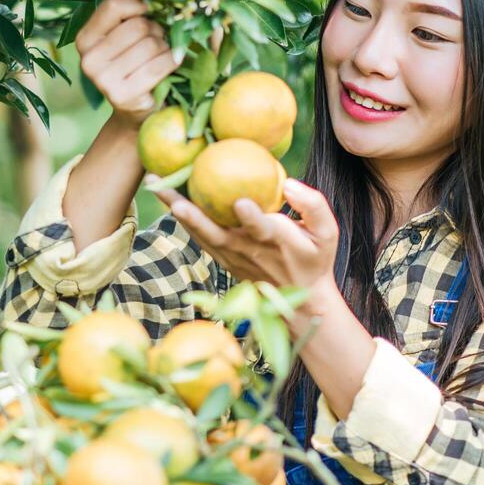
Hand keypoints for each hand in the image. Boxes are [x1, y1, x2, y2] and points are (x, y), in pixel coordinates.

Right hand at [74, 0, 181, 128]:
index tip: (151, 12)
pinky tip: (171, 67)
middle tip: (159, 41)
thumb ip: (134, 4)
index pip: (113, 6)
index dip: (139, 4)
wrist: (138, 112)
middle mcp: (87, 59)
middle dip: (157, 30)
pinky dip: (172, 62)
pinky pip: (159, 65)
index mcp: (85, 39)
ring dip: (166, 48)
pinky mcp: (122, 96)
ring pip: (151, 45)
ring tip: (162, 56)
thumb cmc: (138, 64)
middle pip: (137, 26)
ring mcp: (102, 80)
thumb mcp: (131, 34)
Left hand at [153, 177, 340, 294]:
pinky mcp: (222, 257)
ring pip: (200, 232)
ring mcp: (231, 256)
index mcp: (277, 241)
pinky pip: (199, 235)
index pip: (262, 229)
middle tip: (169, 195)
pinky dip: (182, 217)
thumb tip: (288, 183)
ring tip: (155, 186)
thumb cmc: (315, 259)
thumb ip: (314, 205)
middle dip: (191, 213)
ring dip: (177, 210)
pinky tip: (165, 196)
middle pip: (216, 231)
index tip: (242, 204)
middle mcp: (248, 250)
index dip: (252, 218)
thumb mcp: (328, 234)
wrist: (300, 300)